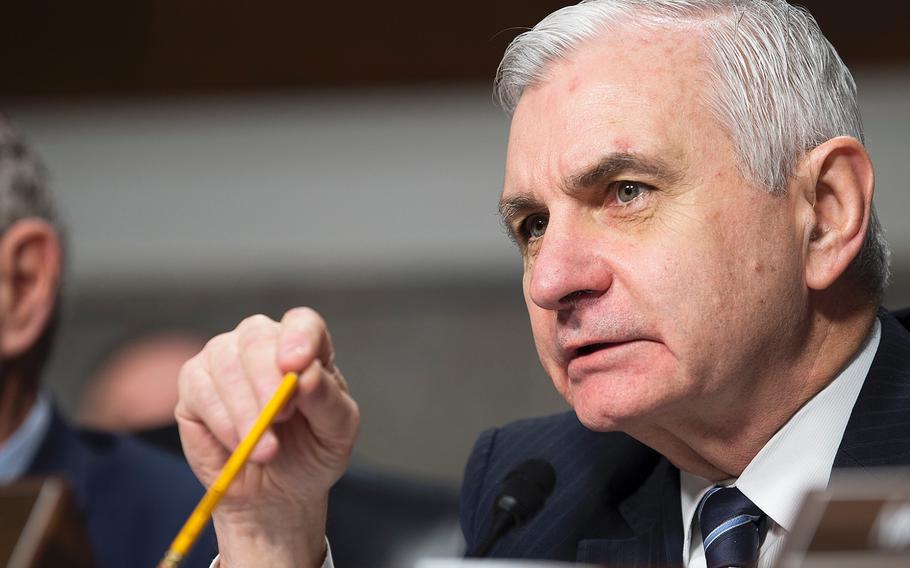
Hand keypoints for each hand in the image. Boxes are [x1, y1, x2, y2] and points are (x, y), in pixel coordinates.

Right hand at [175, 308, 359, 567]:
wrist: (274, 493)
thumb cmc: (311, 453)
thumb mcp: (336, 433)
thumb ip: (327, 400)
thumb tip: (307, 374)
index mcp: (305, 348)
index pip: (302, 323)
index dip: (299, 338)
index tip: (295, 366)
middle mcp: (262, 344)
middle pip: (257, 337)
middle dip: (267, 380)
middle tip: (280, 418)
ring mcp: (224, 359)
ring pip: (225, 361)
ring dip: (246, 410)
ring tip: (266, 450)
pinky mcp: (194, 383)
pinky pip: (201, 389)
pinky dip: (223, 422)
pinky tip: (240, 445)